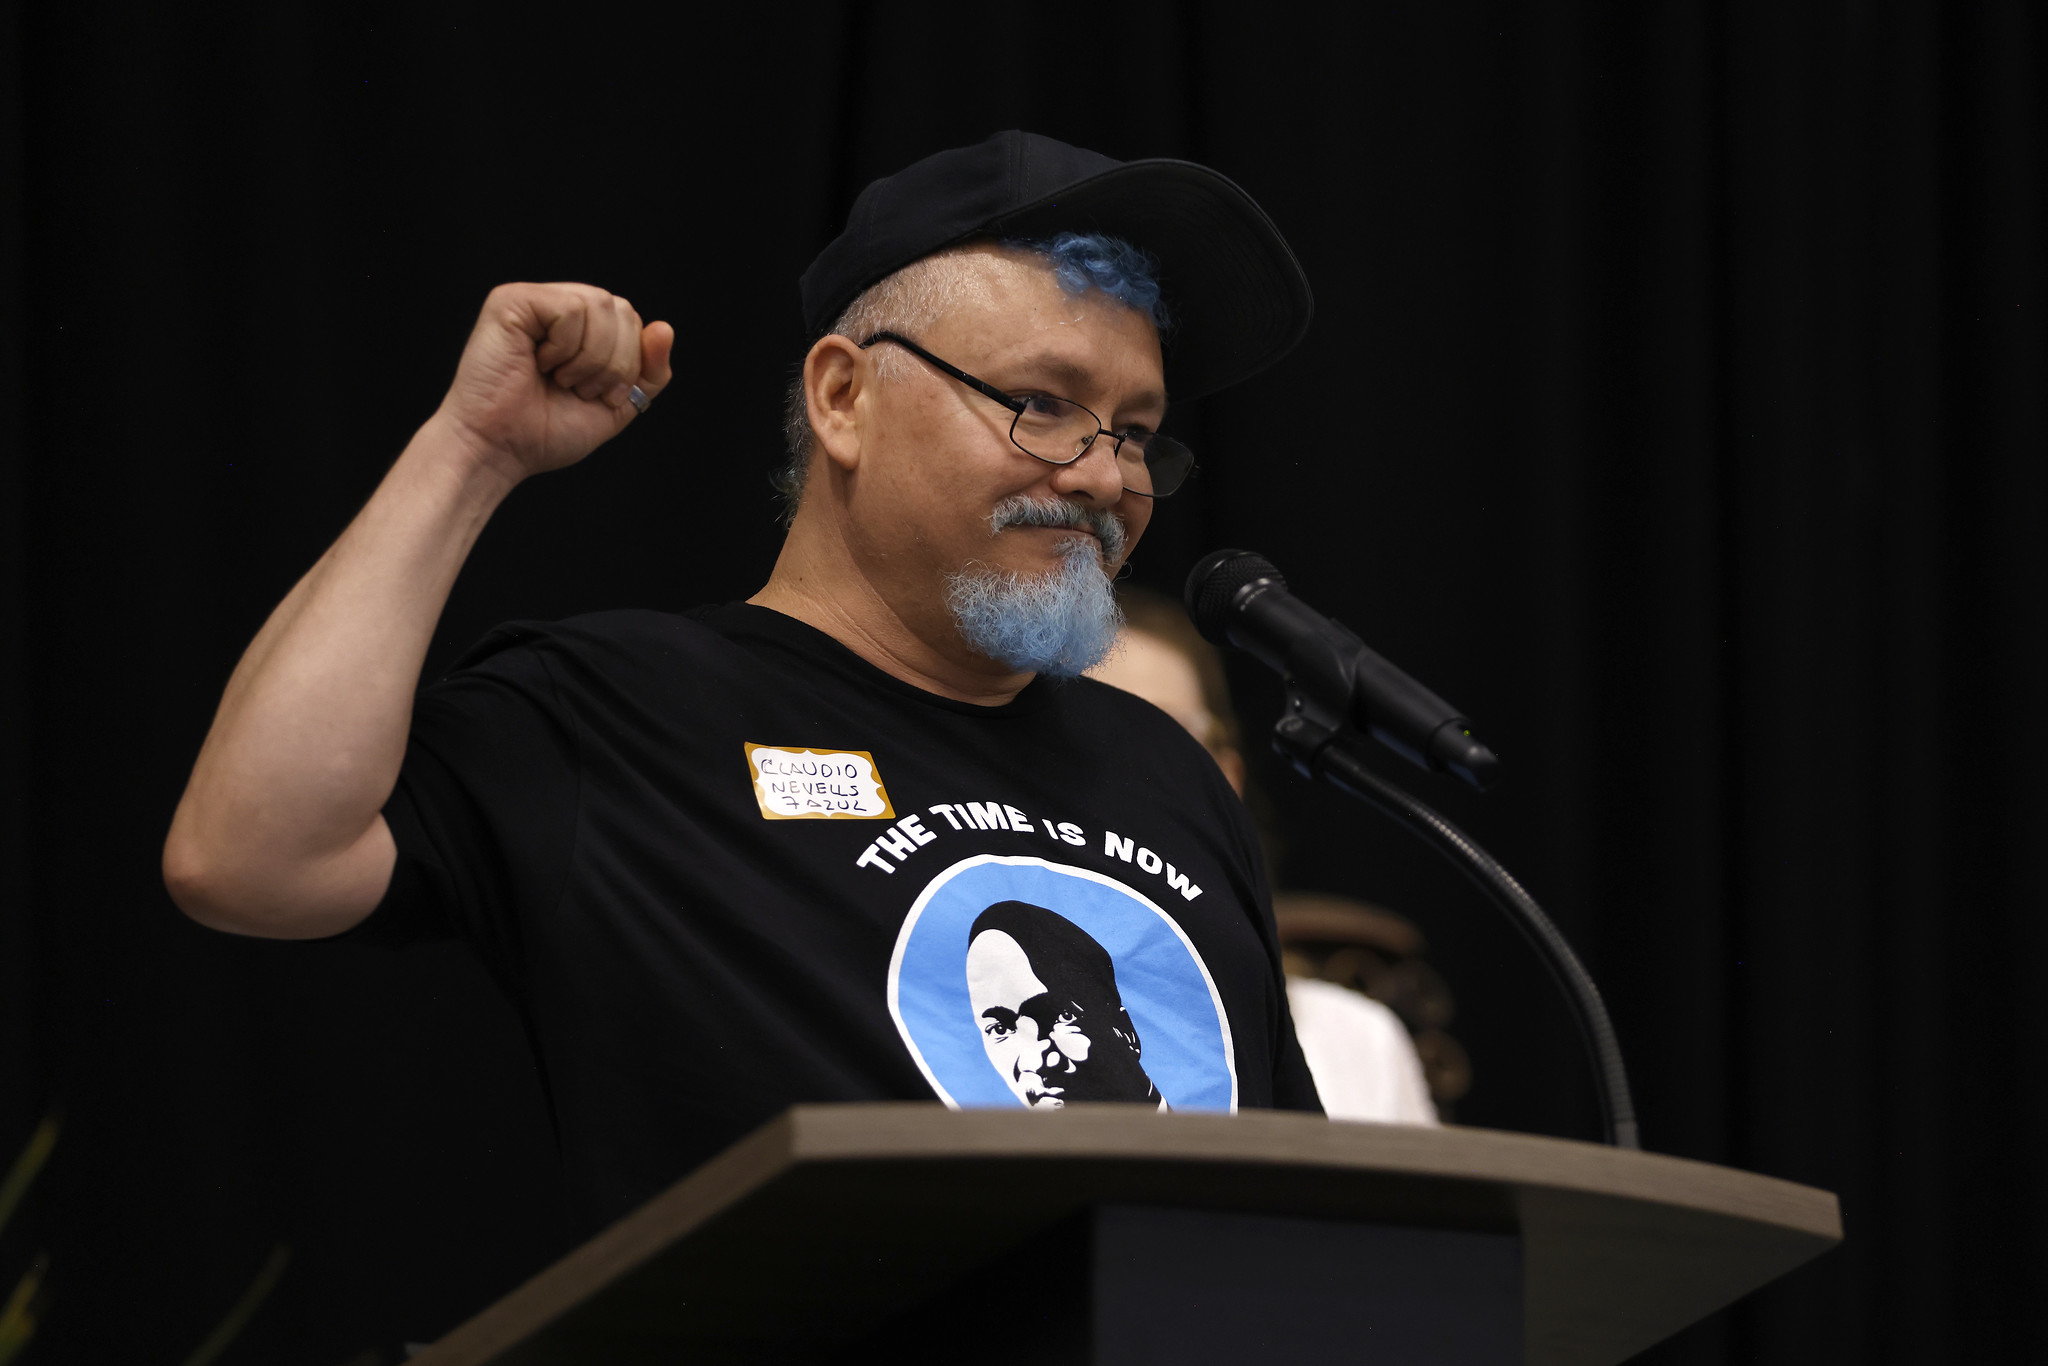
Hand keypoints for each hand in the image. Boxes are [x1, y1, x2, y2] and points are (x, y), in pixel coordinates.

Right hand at [431, 282, 675, 482]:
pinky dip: (565, 346)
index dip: (630, 362)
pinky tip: (540, 363)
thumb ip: (648, 371)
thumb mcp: (616, 404)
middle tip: (579, 389)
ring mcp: (534, 301)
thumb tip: (664, 328)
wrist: (501, 449)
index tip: (600, 396)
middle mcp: (558, 308)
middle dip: (614, 361)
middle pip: (621, 308)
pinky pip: (570, 308)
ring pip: (599, 304)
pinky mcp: (511, 301)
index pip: (632, 320)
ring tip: (560, 379)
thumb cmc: (545, 430)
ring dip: (590, 357)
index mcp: (582, 329)